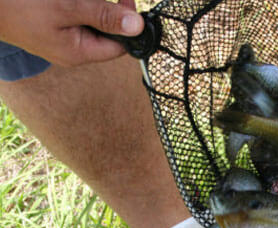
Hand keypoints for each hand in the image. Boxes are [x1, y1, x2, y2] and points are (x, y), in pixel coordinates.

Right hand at [0, 0, 143, 65]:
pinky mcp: (52, 27)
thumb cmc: (20, 5)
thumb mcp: (66, 8)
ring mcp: (61, 41)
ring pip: (90, 22)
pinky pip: (75, 17)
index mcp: (79, 53)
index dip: (129, 26)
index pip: (119, 47)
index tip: (127, 1)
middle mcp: (73, 51)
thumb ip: (102, 16)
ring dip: (93, 6)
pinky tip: (72, 2)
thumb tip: (137, 26)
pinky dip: (80, 6)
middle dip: (109, 10)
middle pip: (106, 33)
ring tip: (79, 0)